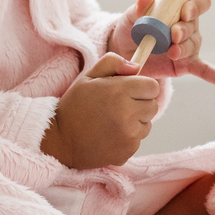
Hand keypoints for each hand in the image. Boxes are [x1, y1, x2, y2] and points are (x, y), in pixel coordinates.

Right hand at [41, 53, 159, 169]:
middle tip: (120, 106)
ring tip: (113, 122)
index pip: (153, 87)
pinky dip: (128, 138)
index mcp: (119, 91)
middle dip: (140, 104)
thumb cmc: (75, 106)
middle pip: (153, 106)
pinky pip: (138, 140)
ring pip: (147, 124)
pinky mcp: (128, 151)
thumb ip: (113, 63)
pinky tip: (110, 136)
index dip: (143, 87)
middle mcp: (127, 113)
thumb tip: (136, 66)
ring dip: (136, 122)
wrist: (61, 141)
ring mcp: (129, 135)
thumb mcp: (88, 77)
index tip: (131, 91)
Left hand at [111, 0, 214, 89]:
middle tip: (173, 34)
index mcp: (180, 8)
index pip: (198, 2)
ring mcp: (189, 46)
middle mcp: (189, 26)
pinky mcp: (186, 65)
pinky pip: (206, 70)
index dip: (195, 5)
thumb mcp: (131, 16)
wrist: (124, 53)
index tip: (184, 11)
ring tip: (172, 52)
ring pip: (194, 45)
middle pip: (194, 26)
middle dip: (184, 30)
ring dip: (184, 48)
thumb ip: (139, 7)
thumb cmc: (131, 28)